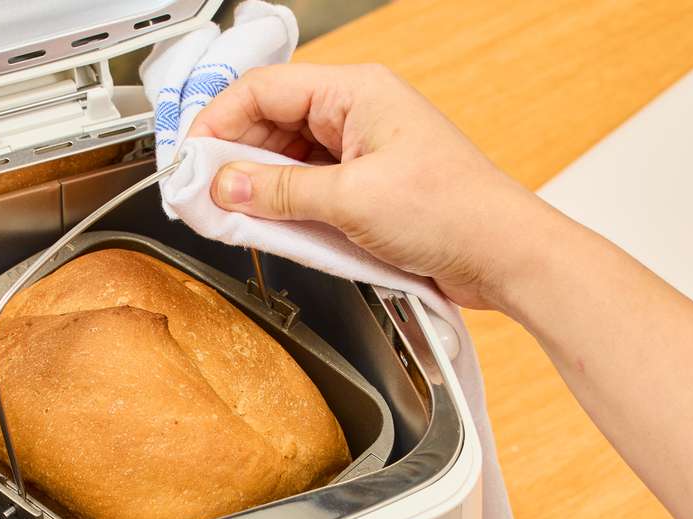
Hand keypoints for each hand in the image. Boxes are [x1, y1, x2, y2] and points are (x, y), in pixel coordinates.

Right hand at [186, 63, 561, 310]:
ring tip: (232, 214)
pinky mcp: (366, 190)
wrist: (502, 254)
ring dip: (258, 187)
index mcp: (356, 92)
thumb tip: (227, 185)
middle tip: (203, 193)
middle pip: (271, 123)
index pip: (264, 90)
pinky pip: (309, 190)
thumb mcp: (351, 201)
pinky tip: (268, 227)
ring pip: (287, 160)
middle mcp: (356, 115)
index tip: (190, 158)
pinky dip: (284, 207)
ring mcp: (361, 153)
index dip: (219, 121)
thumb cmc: (454, 211)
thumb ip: (280, 192)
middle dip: (234, 157)